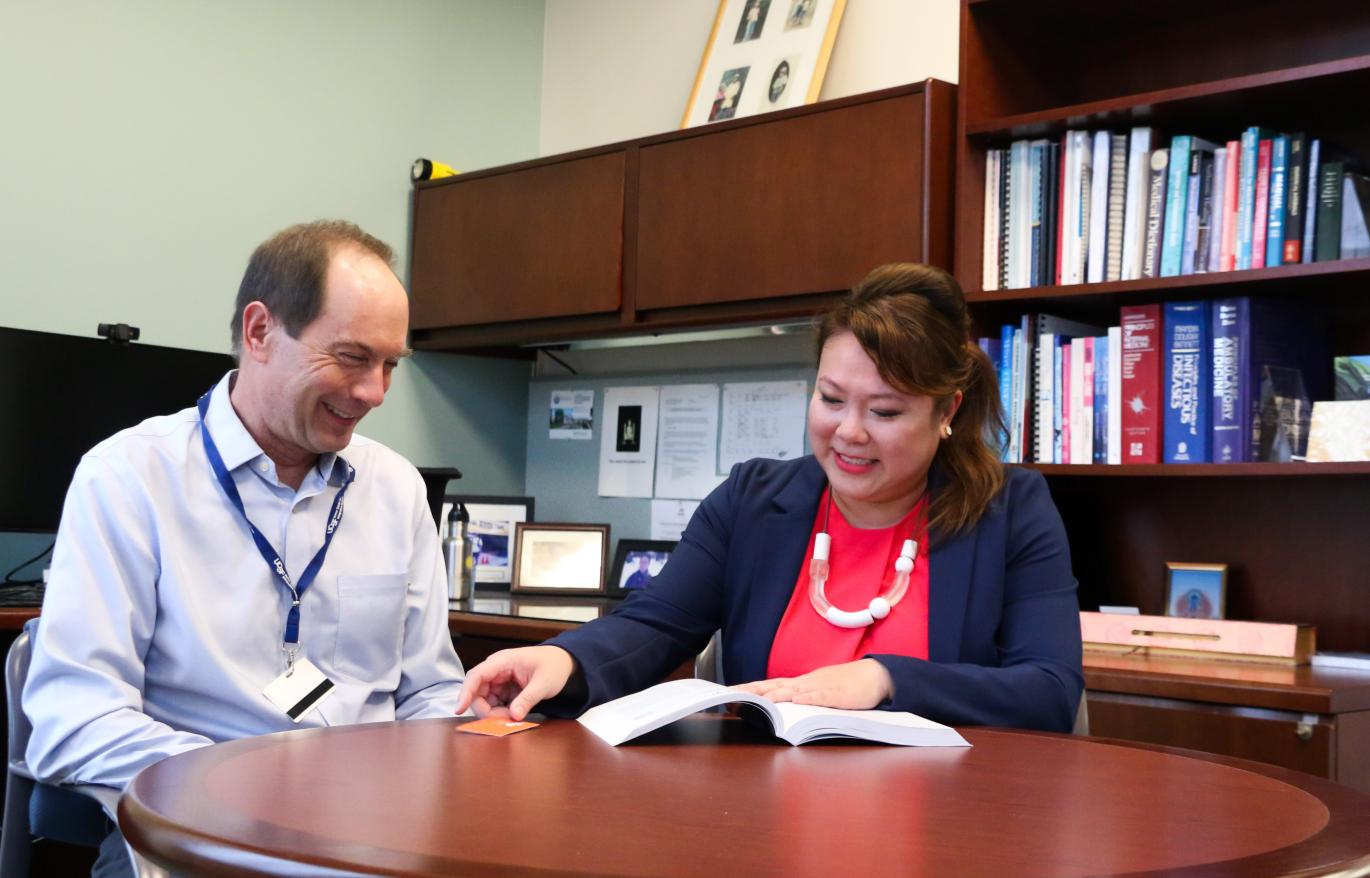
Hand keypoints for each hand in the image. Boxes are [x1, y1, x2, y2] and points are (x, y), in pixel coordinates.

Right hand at [454, 646, 575, 720]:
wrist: (565, 662)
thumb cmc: (554, 666)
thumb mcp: (544, 683)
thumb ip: (528, 698)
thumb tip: (514, 715)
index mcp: (503, 661)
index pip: (477, 675)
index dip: (465, 692)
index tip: (459, 709)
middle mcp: (497, 669)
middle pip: (477, 692)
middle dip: (486, 709)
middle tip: (505, 720)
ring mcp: (499, 679)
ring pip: (485, 700)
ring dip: (494, 713)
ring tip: (515, 715)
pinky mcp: (504, 689)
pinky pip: (494, 703)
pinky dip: (501, 712)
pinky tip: (514, 713)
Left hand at [735, 659, 893, 709]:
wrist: (874, 676)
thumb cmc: (845, 685)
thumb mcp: (819, 691)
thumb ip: (800, 698)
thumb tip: (779, 706)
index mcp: (801, 684)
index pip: (770, 684)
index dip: (750, 688)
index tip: (730, 691)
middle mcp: (806, 683)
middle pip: (775, 685)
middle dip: (754, 690)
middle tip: (733, 694)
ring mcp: (822, 687)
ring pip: (796, 691)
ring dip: (778, 695)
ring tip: (760, 701)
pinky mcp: (839, 694)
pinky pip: (823, 696)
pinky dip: (811, 698)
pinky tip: (800, 700)